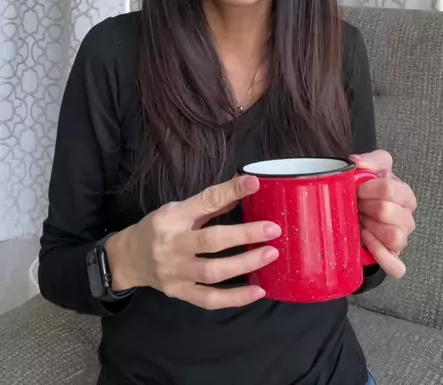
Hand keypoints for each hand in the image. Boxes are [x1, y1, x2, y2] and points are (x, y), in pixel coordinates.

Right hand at [106, 175, 280, 309]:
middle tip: (272, 230)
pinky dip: (235, 298)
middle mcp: (172, 244)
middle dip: (244, 235)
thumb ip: (209, 203)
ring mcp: (175, 272)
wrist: (128, 258)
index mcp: (172, 217)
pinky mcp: (179, 293)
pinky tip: (257, 291)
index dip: (229, 192)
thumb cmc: (158, 228)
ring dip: (244, 265)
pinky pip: (209, 299)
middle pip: (211, 241)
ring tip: (270, 255)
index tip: (254, 184)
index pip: (204, 201)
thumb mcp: (178, 209)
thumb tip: (245, 188)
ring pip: (212, 272)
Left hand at [350, 150, 416, 279]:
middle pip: (389, 212)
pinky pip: (396, 267)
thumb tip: (358, 163)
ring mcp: (401, 240)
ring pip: (396, 238)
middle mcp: (407, 219)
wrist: (357, 210)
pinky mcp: (392, 259)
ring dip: (372, 228)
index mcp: (405, 196)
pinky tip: (366, 239)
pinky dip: (380, 254)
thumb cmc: (368, 190)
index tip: (358, 188)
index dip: (369, 188)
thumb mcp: (371, 168)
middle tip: (358, 204)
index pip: (392, 189)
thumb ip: (369, 160)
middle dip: (366, 207)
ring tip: (362, 221)